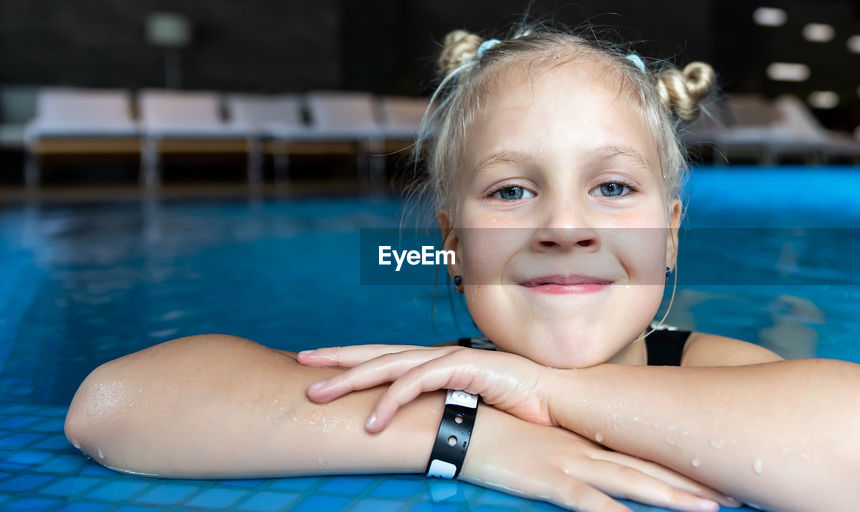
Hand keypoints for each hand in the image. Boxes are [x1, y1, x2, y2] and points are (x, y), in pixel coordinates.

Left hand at [299, 345, 555, 431]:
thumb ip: (441, 411)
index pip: (382, 357)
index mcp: (435, 363)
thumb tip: (414, 429)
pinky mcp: (465, 367)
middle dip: (335, 358)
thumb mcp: (468, 409)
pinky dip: (392, 400)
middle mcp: (437, 355)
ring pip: (388, 365)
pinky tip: (372, 421)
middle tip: (298, 364)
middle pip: (375, 353)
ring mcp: (450, 358)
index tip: (314, 364)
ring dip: (350, 381)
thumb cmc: (518, 408)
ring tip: (317, 397)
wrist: (560, 399)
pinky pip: (419, 382)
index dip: (348, 358)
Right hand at [463, 404, 735, 511]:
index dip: (680, 465)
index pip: (642, 453)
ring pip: (633, 483)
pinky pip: (588, 503)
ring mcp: (570, 463)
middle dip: (693, 484)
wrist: (456, 419)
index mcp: (585, 438)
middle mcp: (586, 448)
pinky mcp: (549, 479)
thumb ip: (562, 448)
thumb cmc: (490, 429)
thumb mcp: (535, 439)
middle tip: (736, 495)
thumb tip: (583, 461)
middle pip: (650, 469)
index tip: (717, 473)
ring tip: (712, 509)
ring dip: (674, 497)